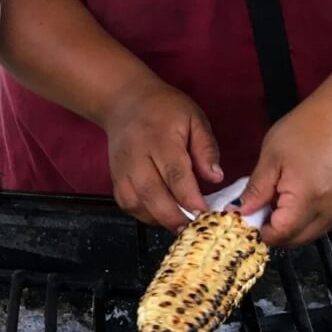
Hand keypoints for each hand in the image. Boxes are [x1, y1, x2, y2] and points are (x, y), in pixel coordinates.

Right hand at [105, 80, 224, 231]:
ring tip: (180, 226)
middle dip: (174, 216)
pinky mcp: (115, 179)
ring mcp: (122, 170)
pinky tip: (161, 216)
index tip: (205, 214)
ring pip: (136, 203)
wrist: (125, 103)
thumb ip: (206, 148)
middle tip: (194, 229)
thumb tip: (216, 177)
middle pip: (152, 193)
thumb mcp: (194, 119)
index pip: (174, 173)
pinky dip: (144, 215)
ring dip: (158, 219)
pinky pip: (127, 205)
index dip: (189, 197)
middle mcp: (136, 156)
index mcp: (159, 139)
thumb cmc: (164, 110)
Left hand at [239, 101, 331, 246]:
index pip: (280, 234)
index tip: (245, 222)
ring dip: (288, 229)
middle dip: (273, 234)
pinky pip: (321, 222)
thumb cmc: (308, 127)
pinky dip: (303, 221)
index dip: (260, 232)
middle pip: (296, 240)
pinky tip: (291, 203)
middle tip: (256, 216)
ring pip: (309, 234)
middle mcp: (328, 207)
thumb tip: (242, 211)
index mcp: (307, 197)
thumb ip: (256, 189)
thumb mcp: (271, 157)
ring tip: (272, 206)